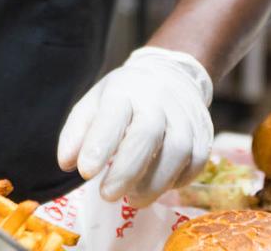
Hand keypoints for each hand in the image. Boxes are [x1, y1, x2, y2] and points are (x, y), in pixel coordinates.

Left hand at [57, 46, 212, 205]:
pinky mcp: (204, 134)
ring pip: (177, 152)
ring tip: (130, 197)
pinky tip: (157, 185)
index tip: (85, 171)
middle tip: (106, 194)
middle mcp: (158, 99)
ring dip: (153, 183)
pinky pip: (196, 163)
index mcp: (124, 89)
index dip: (99, 145)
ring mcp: (185, 116)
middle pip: (147, 134)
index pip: (112, 115)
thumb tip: (67, 163)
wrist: (170, 74)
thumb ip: (78, 131)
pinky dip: (176, 181)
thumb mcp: (95, 102)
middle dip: (126, 170)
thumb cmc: (125, 95)